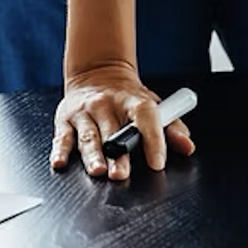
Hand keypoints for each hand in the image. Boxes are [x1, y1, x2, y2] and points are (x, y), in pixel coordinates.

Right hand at [48, 61, 193, 184]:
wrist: (97, 74)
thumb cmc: (127, 98)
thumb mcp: (153, 105)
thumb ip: (172, 127)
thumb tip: (187, 147)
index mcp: (132, 101)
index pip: (144, 116)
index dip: (152, 139)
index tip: (157, 162)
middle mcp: (106, 105)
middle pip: (113, 132)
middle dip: (117, 155)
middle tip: (121, 173)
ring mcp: (84, 112)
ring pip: (88, 136)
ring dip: (92, 155)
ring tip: (98, 170)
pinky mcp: (65, 119)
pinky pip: (62, 137)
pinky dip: (60, 152)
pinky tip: (60, 163)